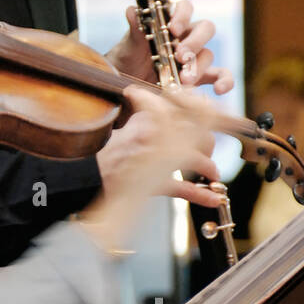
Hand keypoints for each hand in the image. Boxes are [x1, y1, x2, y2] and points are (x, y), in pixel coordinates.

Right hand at [84, 86, 223, 252]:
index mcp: (148, 117)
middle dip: (208, 142)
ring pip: (197, 158)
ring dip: (209, 167)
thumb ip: (151, 115)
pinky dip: (202, 195)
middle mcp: (155, 134)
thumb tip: (173, 111)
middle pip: (199, 132)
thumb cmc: (104, 153)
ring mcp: (156, 160)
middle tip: (206, 148)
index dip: (207, 110)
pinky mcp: (153, 184)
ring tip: (211, 174)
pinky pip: (184, 188)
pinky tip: (214, 197)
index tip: (218, 113)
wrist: (85, 175)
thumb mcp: (128, 124)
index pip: (189, 106)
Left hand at [106, 1, 233, 94]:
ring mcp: (195, 57)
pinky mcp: (201, 78)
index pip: (185, 8)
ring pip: (208, 54)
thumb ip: (135, 29)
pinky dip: (225, 81)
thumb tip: (132, 11)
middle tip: (180, 56)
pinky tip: (219, 90)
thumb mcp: (128, 46)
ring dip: (198, 66)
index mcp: (171, 23)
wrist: (126, 84)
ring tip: (184, 80)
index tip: (172, 29)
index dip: (183, 15)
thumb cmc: (129, 59)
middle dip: (194, 42)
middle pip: (205, 29)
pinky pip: (220, 76)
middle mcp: (187, 37)